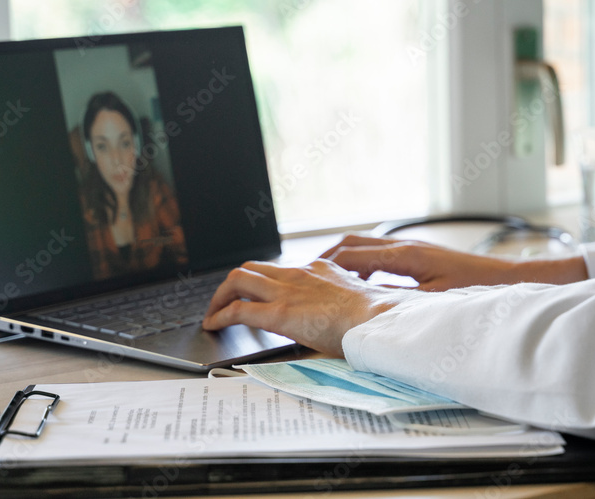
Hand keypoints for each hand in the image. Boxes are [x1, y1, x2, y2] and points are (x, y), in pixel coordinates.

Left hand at [201, 259, 417, 355]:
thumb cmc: (377, 317)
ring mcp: (288, 291)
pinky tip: (214, 326)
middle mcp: (300, 274)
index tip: (258, 295)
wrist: (380, 318)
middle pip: (253, 268)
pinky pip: (239, 310)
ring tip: (213, 314)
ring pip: (238, 280)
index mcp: (320, 270)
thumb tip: (346, 320)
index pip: (281, 270)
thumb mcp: (358, 301)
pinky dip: (220, 316)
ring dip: (220, 297)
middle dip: (234, 284)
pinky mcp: (280, 313)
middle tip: (226, 301)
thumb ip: (343, 304)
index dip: (263, 282)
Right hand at [320, 233, 588, 291]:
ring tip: (323, 280)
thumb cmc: (477, 290)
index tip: (304, 281)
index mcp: (405, 256)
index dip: (324, 267)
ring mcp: (412, 248)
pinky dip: (361, 265)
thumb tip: (367, 312)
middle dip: (324, 259)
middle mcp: (405, 246)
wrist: (510, 278)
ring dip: (342, 260)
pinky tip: (359, 285)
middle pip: (351, 243)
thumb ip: (399, 306)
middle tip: (303, 278)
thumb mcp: (434, 303)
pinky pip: (379, 255)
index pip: (351, 255)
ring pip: (364, 246)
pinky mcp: (419, 256)